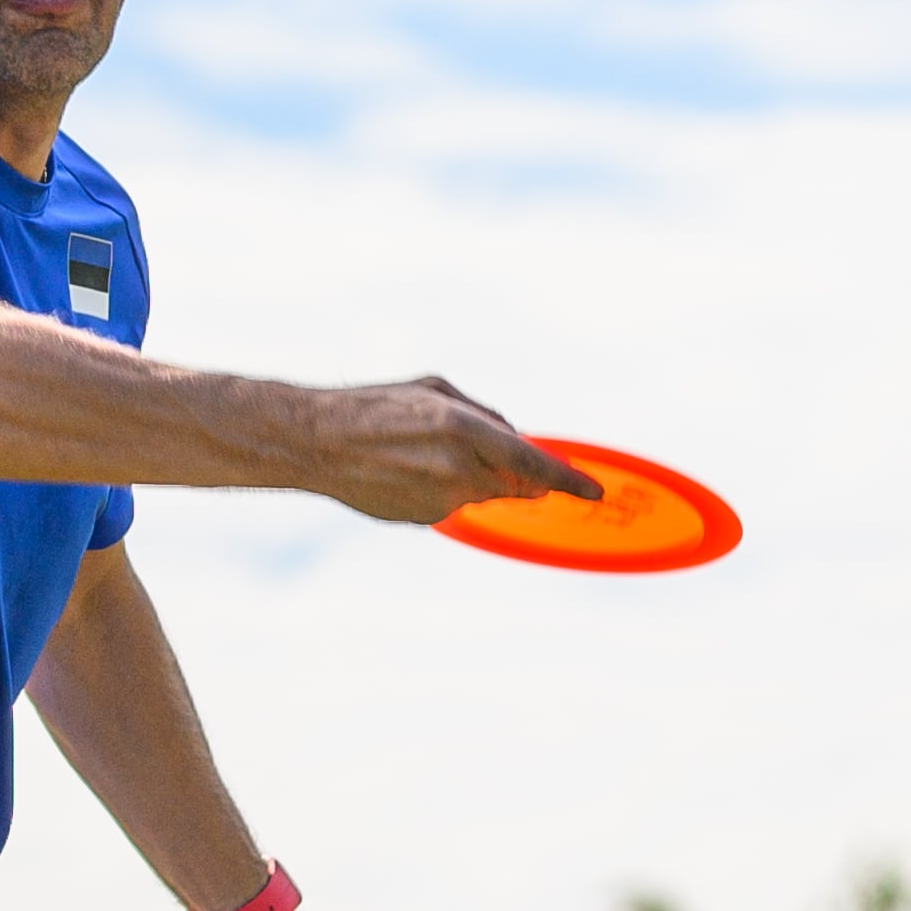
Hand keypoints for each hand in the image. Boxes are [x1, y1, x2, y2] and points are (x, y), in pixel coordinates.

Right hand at [303, 383, 581, 533]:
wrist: (316, 444)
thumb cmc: (376, 407)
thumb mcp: (436, 391)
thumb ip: (484, 416)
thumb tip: (516, 440)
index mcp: (465, 431)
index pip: (534, 465)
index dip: (569, 480)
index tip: (594, 491)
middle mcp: (459, 471)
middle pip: (515, 484)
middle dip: (517, 472)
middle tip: (486, 452)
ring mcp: (441, 501)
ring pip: (482, 493)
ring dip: (471, 475)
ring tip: (421, 451)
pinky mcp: (424, 519)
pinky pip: (452, 504)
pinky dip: (443, 488)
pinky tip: (405, 471)